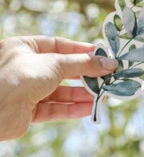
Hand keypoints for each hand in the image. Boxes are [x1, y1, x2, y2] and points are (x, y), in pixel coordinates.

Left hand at [0, 36, 117, 139]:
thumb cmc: (21, 76)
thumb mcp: (55, 64)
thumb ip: (83, 64)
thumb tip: (109, 63)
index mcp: (22, 47)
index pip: (56, 45)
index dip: (79, 51)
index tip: (101, 56)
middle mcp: (24, 67)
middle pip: (60, 71)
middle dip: (84, 76)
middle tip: (107, 79)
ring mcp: (26, 90)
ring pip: (60, 92)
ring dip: (82, 95)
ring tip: (103, 97)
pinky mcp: (29, 110)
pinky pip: (55, 108)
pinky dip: (73, 109)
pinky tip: (90, 109)